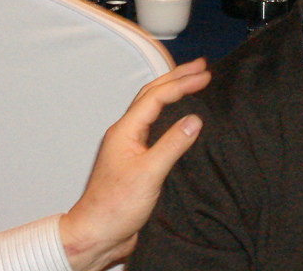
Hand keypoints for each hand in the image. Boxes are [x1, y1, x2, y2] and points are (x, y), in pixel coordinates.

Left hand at [58, 58, 209, 270]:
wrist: (97, 235)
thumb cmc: (114, 207)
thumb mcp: (149, 174)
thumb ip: (172, 144)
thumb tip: (195, 120)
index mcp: (125, 130)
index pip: (157, 97)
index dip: (182, 83)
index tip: (205, 76)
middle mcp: (127, 133)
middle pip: (152, 95)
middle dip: (177, 78)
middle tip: (202, 66)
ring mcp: (131, 147)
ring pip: (153, 109)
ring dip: (173, 92)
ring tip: (193, 82)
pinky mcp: (138, 161)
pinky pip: (156, 128)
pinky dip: (172, 115)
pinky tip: (183, 118)